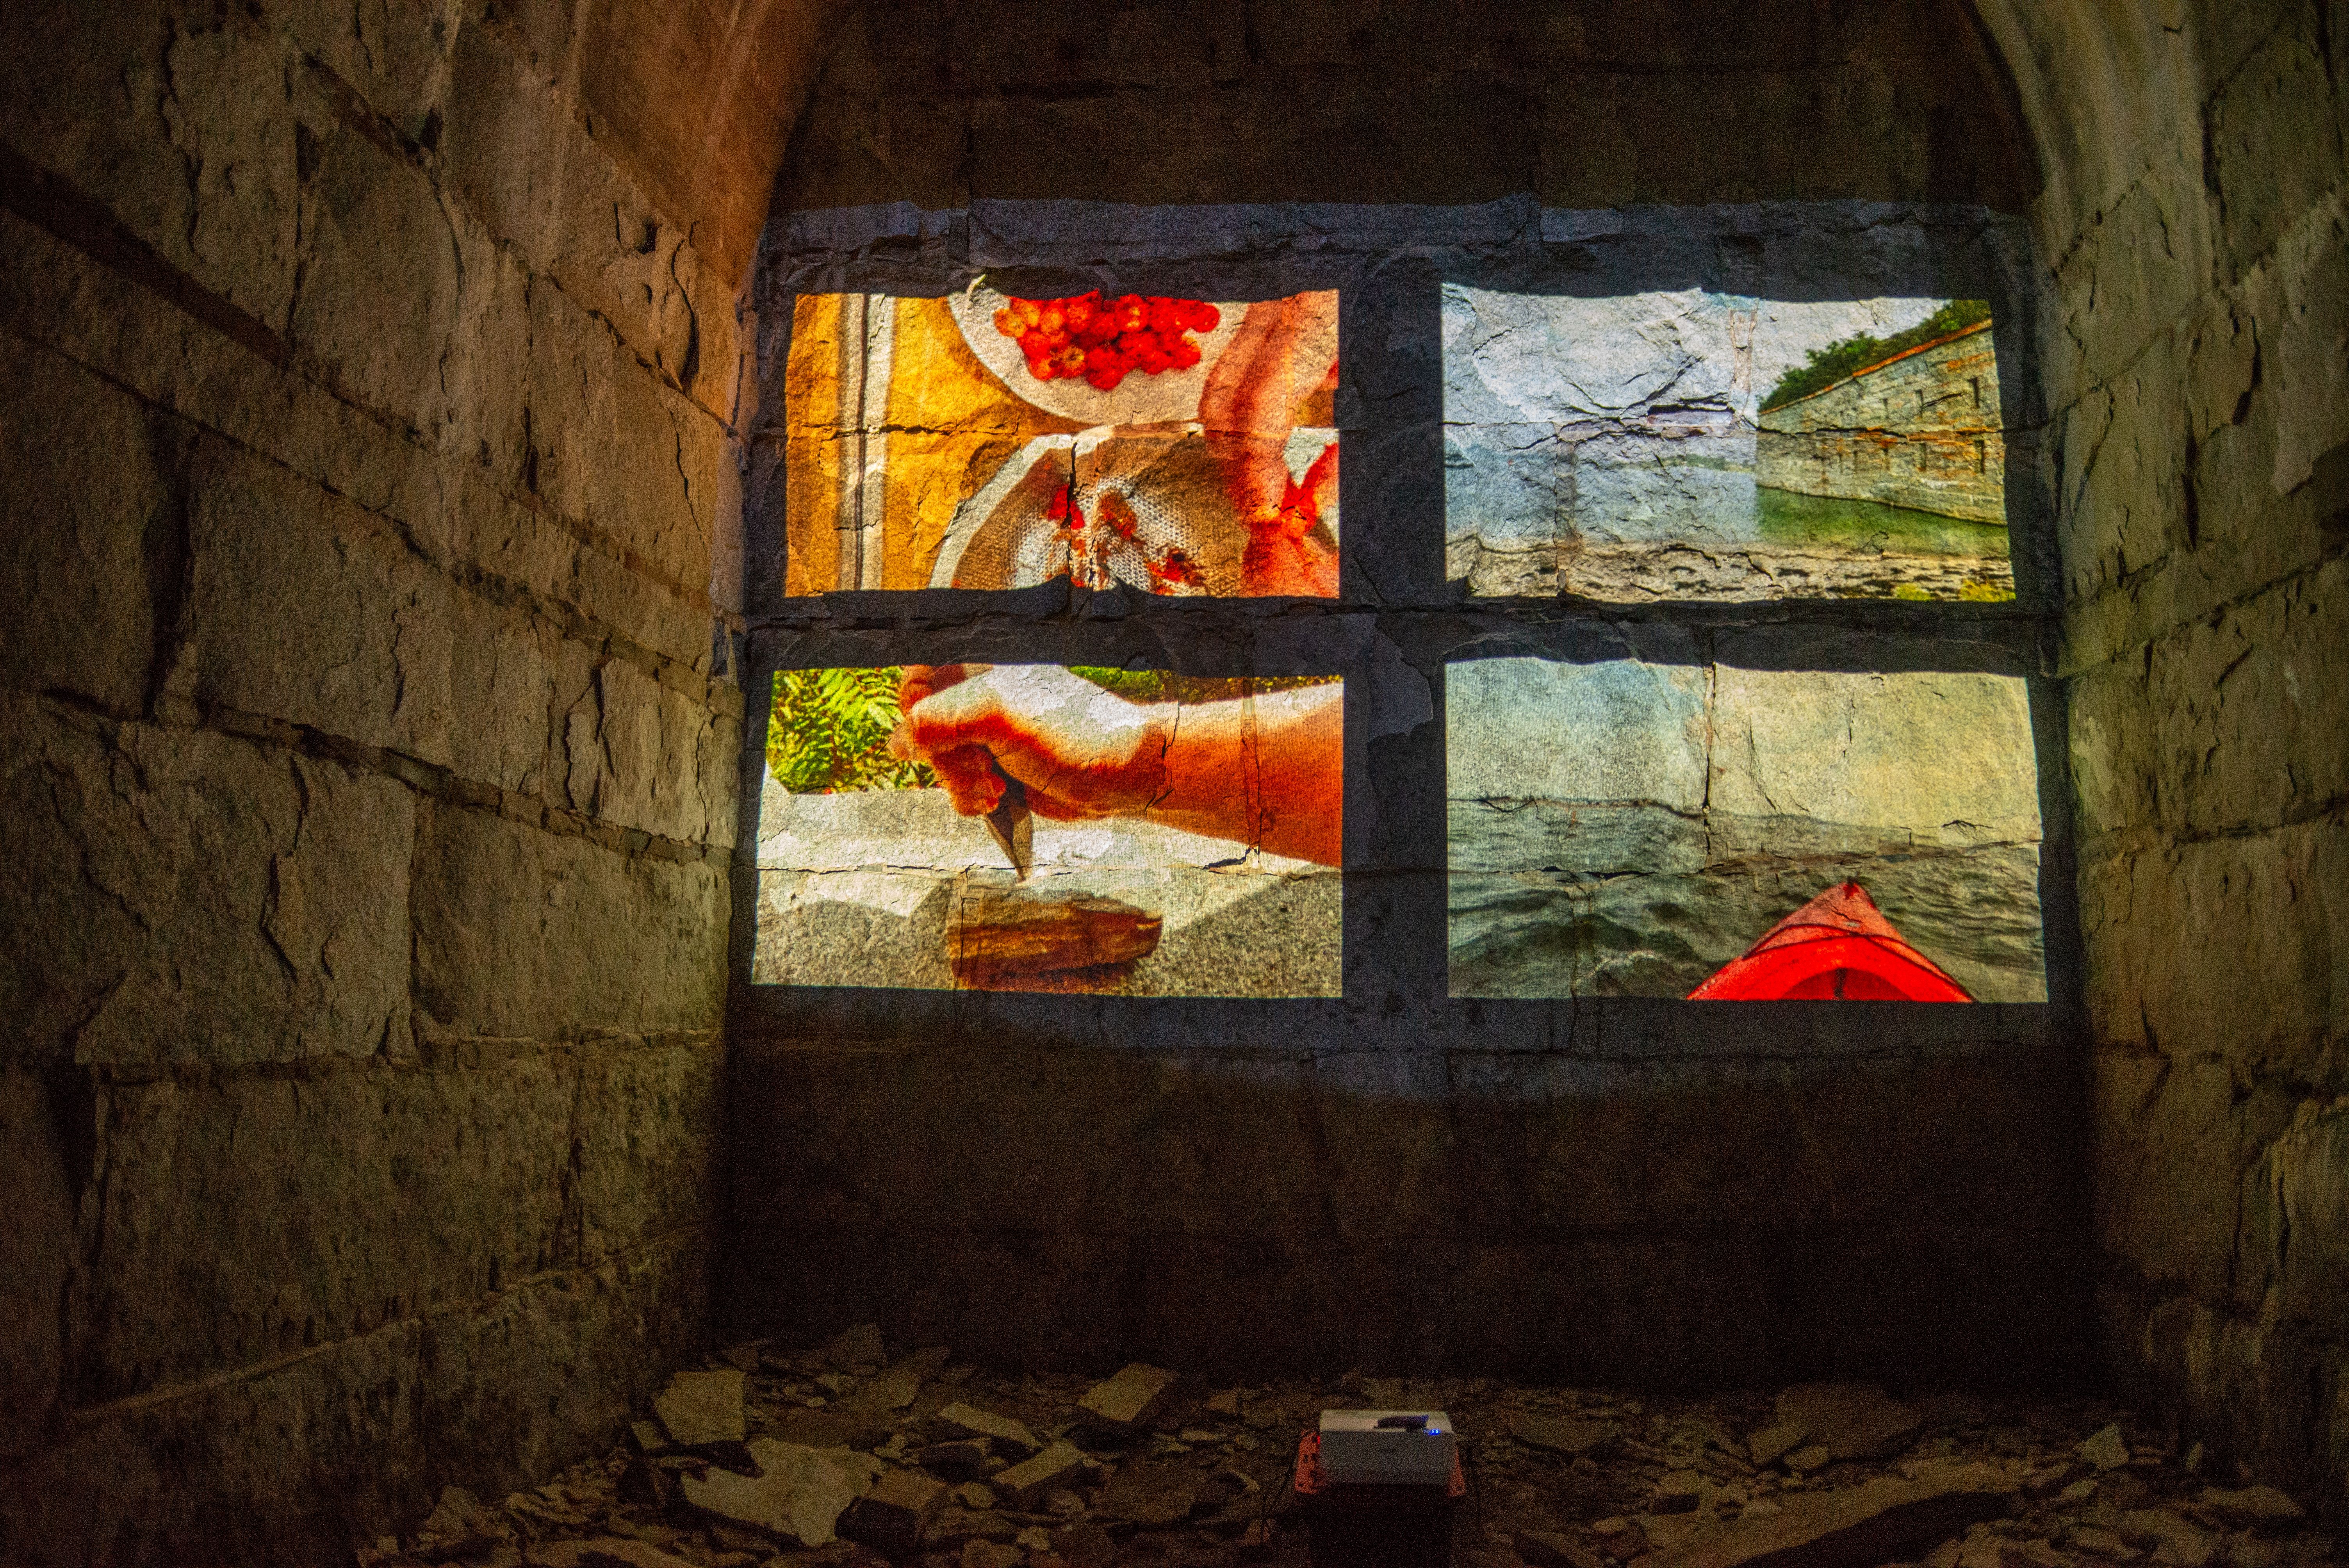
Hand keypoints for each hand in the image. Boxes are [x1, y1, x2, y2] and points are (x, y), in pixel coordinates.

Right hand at [891, 664, 1170, 821]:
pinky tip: (995, 799)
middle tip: (978, 765)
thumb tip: (900, 743)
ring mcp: (986, 734)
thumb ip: (938, 720)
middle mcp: (980, 695)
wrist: (1122, 776)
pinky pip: (956, 785)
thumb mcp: (998, 715)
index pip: (917, 673)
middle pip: (920, 725)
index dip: (915, 705)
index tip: (928, 730)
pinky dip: (968, 798)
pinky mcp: (995, 768)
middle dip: (943, 755)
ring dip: (956, 781)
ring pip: (935, 760)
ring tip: (993, 786)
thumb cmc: (1072, 734)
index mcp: (981, 664)